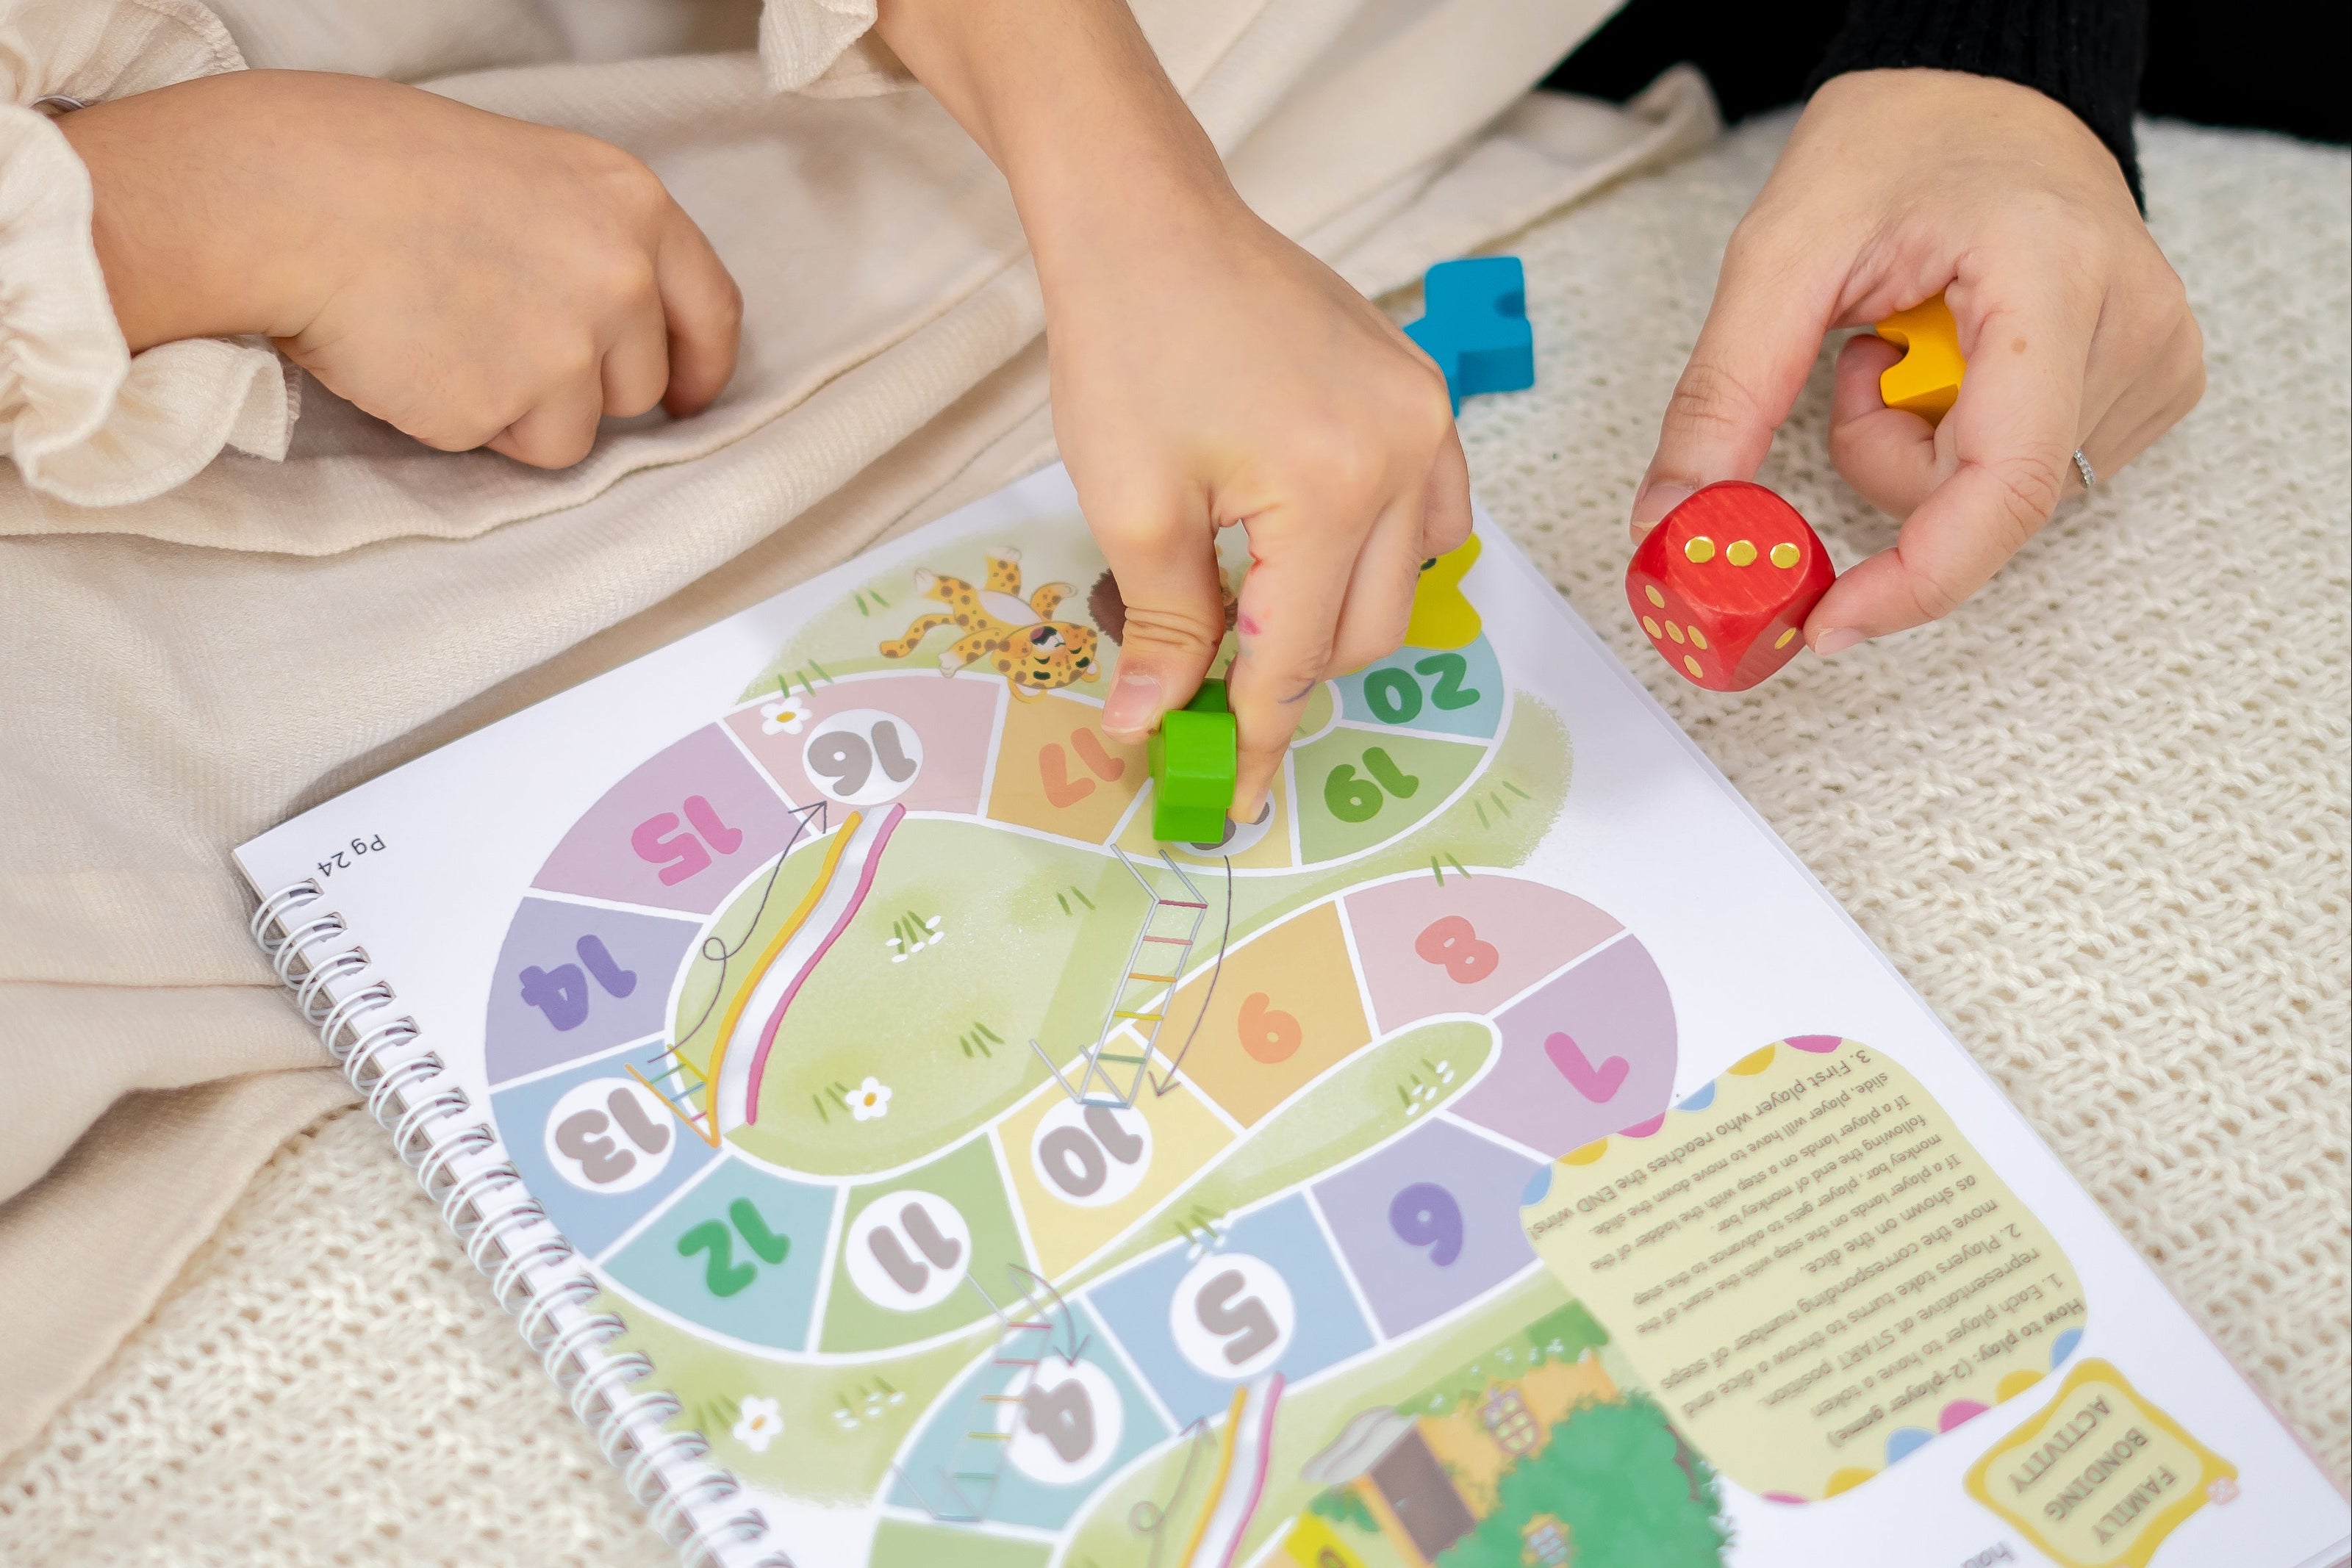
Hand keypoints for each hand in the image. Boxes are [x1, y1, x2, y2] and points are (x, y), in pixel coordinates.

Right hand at [60, 70, 740, 467]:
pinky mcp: (509, 406)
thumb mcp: (524, 174)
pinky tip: (417, 362)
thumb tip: (616, 313)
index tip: (686, 398)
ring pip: (576, 431)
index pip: (711, 310)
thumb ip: (589, 240)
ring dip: (521, 411)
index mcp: (633, 205)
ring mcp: (570, 346)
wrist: (285, 198)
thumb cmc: (375, 166)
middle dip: (584, 385)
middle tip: (497, 341)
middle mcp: (622, 276)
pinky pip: (504, 447)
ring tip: (446, 341)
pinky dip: (465, 424)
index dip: (700, 364)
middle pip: (640, 383)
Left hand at [1042, 190, 1467, 817]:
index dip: (1251, 734)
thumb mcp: (1130, 507)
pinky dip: (1378, 555)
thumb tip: (1147, 727)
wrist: (1150, 224)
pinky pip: (1431, 515)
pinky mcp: (1423, 396)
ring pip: (1408, 582)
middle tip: (1207, 688)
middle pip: (1364, 633)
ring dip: (1337, 619)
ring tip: (1255, 610)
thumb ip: (1159, 629)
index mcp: (1331, 487)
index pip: (1296, 657)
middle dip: (1287, 675)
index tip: (1226, 796)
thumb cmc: (1127, 349)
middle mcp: (1404, 456)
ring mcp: (1426, 421)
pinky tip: (1315, 549)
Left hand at [1632, 69, 2203, 655]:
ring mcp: (2154, 363)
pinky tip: (1960, 357)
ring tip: (1915, 338)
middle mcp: (2131, 325)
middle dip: (1886, 461)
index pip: (2002, 485)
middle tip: (1860, 357)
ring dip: (1919, 451)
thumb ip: (1723, 393)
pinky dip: (1962, 445)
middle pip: (1983, 504)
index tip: (1829, 622)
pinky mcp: (2151, 390)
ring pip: (1998, 505)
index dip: (1914, 579)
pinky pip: (2029, 482)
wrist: (1984, 97)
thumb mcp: (1779, 250)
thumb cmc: (1900, 147)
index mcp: (2052, 275)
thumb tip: (1674, 523)